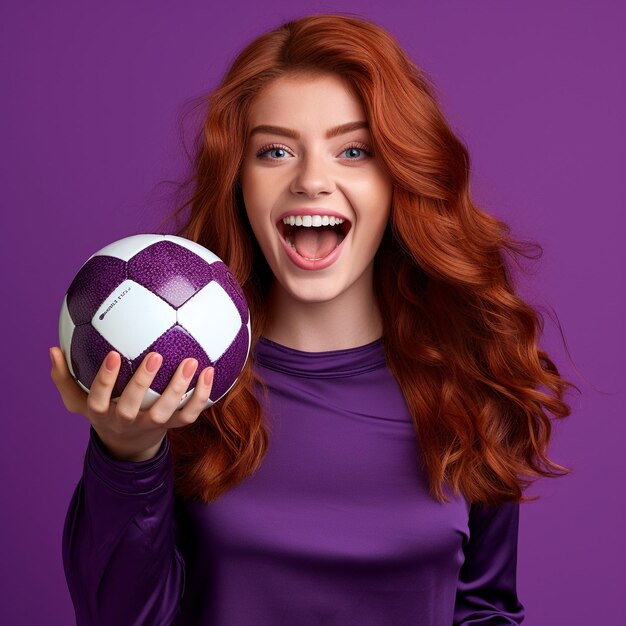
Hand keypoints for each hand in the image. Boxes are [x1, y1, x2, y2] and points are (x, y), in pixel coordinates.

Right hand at [50, 347, 213, 460]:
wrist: (127, 444)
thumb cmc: (102, 411)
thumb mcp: (78, 400)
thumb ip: (64, 377)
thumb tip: (52, 349)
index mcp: (101, 413)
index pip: (99, 398)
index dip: (105, 379)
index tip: (112, 353)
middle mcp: (126, 421)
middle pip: (133, 406)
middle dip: (143, 381)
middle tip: (156, 355)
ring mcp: (151, 425)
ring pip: (166, 413)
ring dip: (179, 389)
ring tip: (192, 362)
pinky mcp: (172, 427)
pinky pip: (190, 415)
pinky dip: (202, 396)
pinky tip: (210, 372)